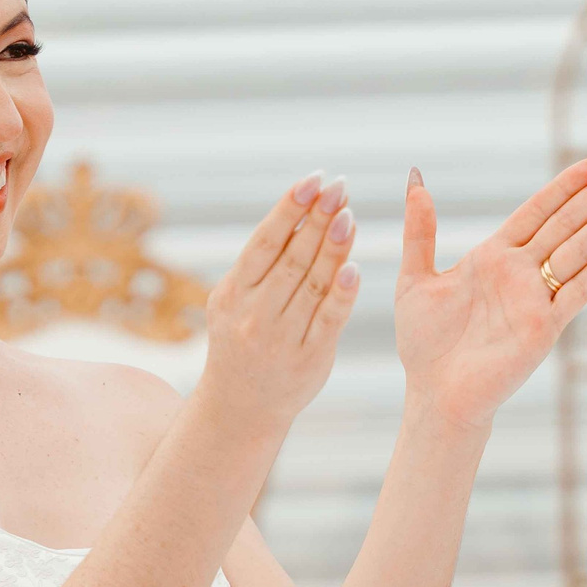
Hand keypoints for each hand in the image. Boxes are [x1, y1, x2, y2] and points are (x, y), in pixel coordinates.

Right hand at [195, 172, 359, 437]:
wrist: (239, 406)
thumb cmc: (243, 340)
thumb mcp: (237, 301)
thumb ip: (265, 264)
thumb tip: (305, 210)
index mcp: (233, 293)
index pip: (265, 242)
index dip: (290, 208)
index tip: (313, 179)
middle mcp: (254, 314)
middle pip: (291, 258)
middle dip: (317, 219)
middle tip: (339, 187)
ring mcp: (281, 338)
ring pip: (311, 285)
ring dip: (332, 247)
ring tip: (349, 214)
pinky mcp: (308, 360)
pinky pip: (328, 321)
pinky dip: (341, 294)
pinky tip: (354, 268)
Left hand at [396, 152, 586, 430]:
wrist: (435, 395)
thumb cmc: (424, 343)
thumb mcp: (414, 277)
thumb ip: (420, 231)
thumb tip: (415, 179)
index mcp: (494, 256)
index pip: (539, 210)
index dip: (568, 183)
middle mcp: (521, 272)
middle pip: (568, 223)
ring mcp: (537, 298)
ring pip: (580, 248)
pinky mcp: (546, 326)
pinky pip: (579, 288)